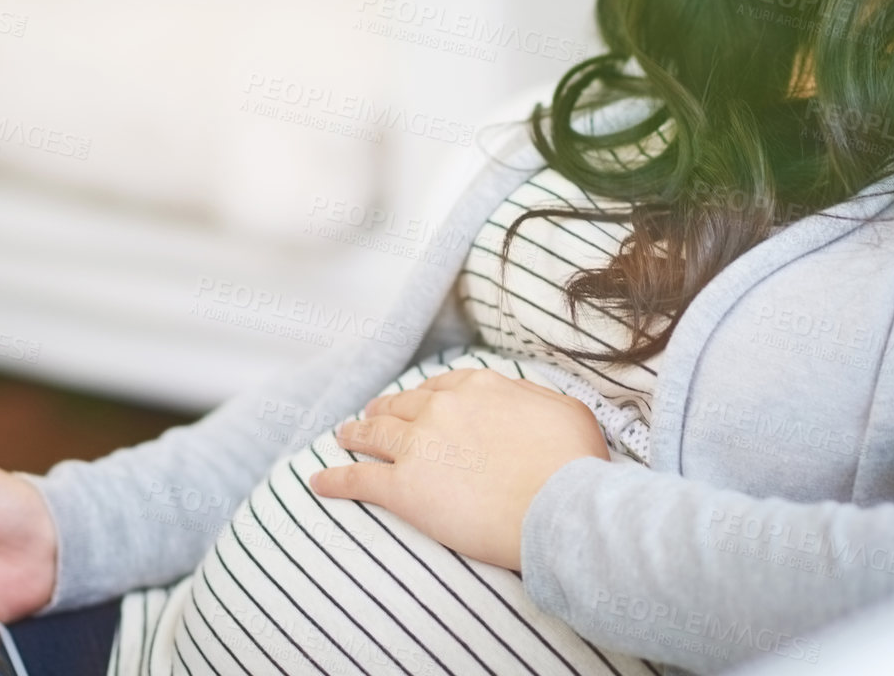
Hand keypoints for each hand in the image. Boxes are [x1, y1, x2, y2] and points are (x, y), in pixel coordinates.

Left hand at [307, 368, 608, 570]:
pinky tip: (318, 483)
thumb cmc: (574, 465)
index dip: (424, 396)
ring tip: (342, 438)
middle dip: (383, 410)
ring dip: (354, 434)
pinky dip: (334, 480)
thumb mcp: (568, 412)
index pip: (440, 386)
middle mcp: (442, 408)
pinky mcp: (404, 488)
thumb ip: (535, 401)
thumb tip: (523, 402)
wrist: (560, 507)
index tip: (417, 402)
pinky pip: (358, 480)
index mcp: (479, 387)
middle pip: (401, 405)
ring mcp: (419, 445)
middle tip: (371, 417)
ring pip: (373, 434)